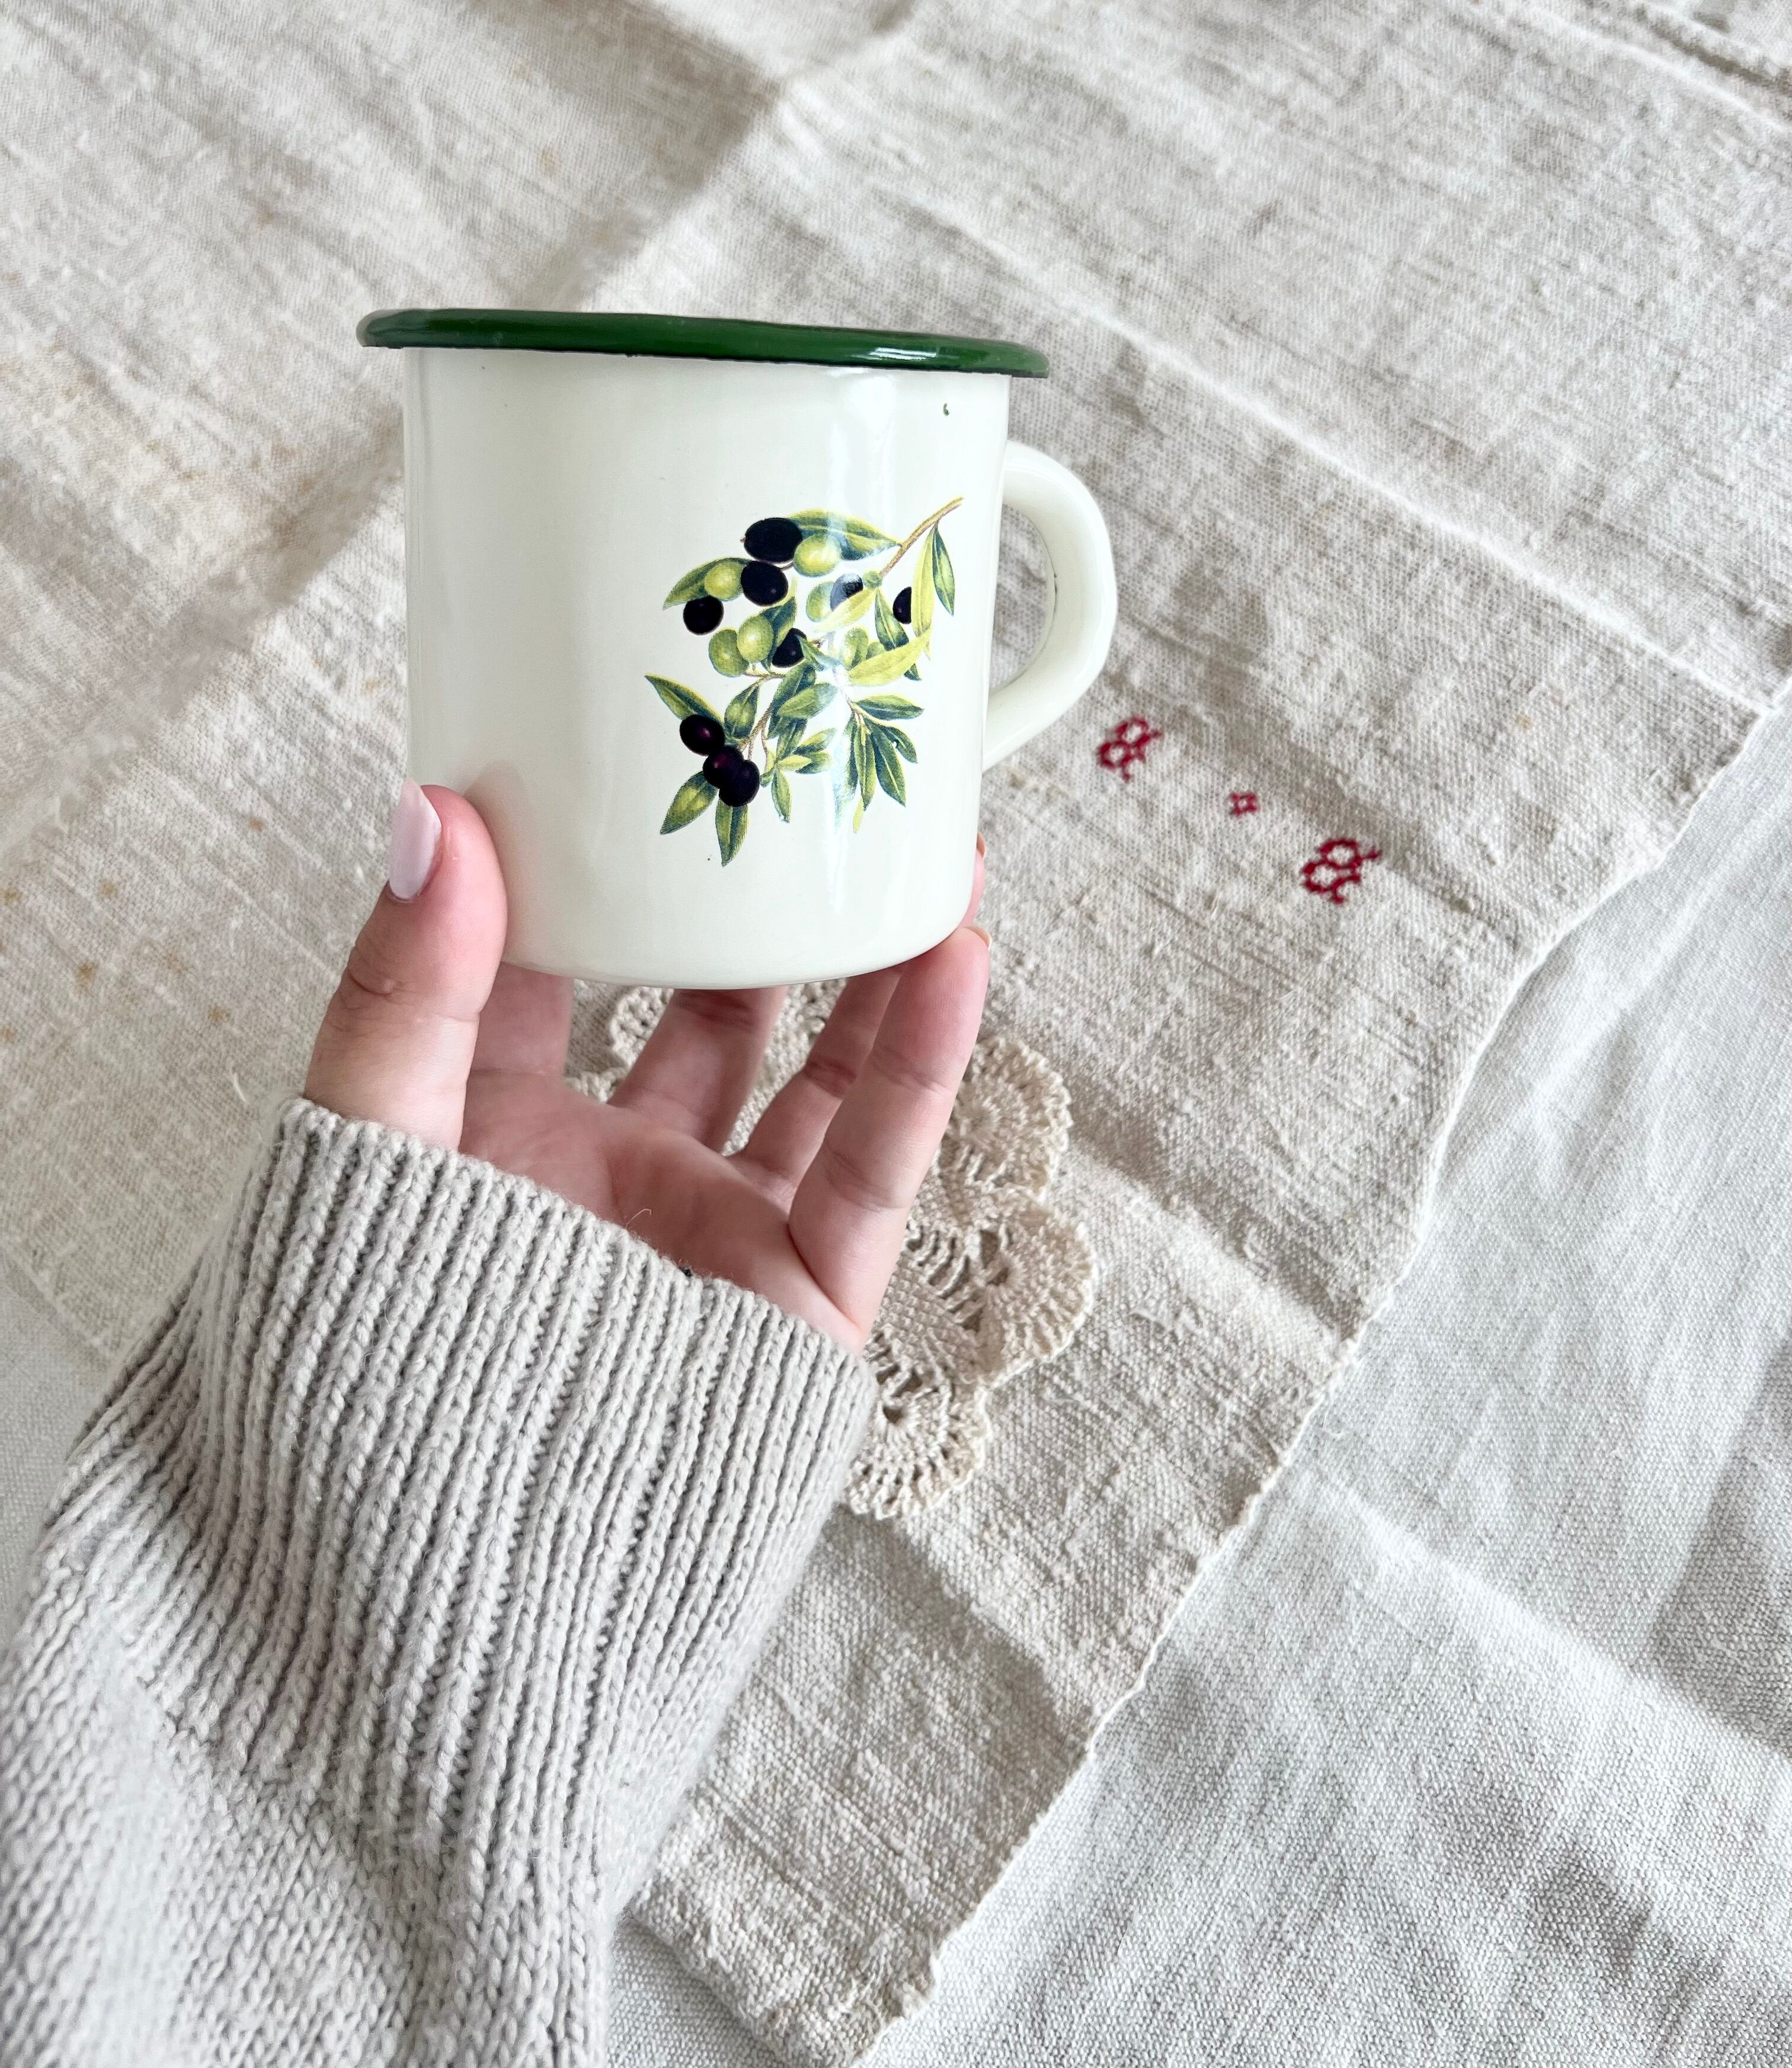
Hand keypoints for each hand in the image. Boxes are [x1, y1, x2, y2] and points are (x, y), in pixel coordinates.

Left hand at [304, 784, 988, 1350]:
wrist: (431, 1607)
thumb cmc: (363, 1388)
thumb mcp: (364, 1156)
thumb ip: (400, 992)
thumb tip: (425, 810)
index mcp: (488, 1133)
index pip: (554, 962)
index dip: (598, 855)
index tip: (641, 740)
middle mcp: (606, 1175)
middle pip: (703, 1007)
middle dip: (754, 902)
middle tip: (801, 776)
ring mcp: (706, 1235)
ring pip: (811, 1074)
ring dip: (868, 960)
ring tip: (916, 838)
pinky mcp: (793, 1302)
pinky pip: (872, 1165)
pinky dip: (918, 1062)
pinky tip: (952, 948)